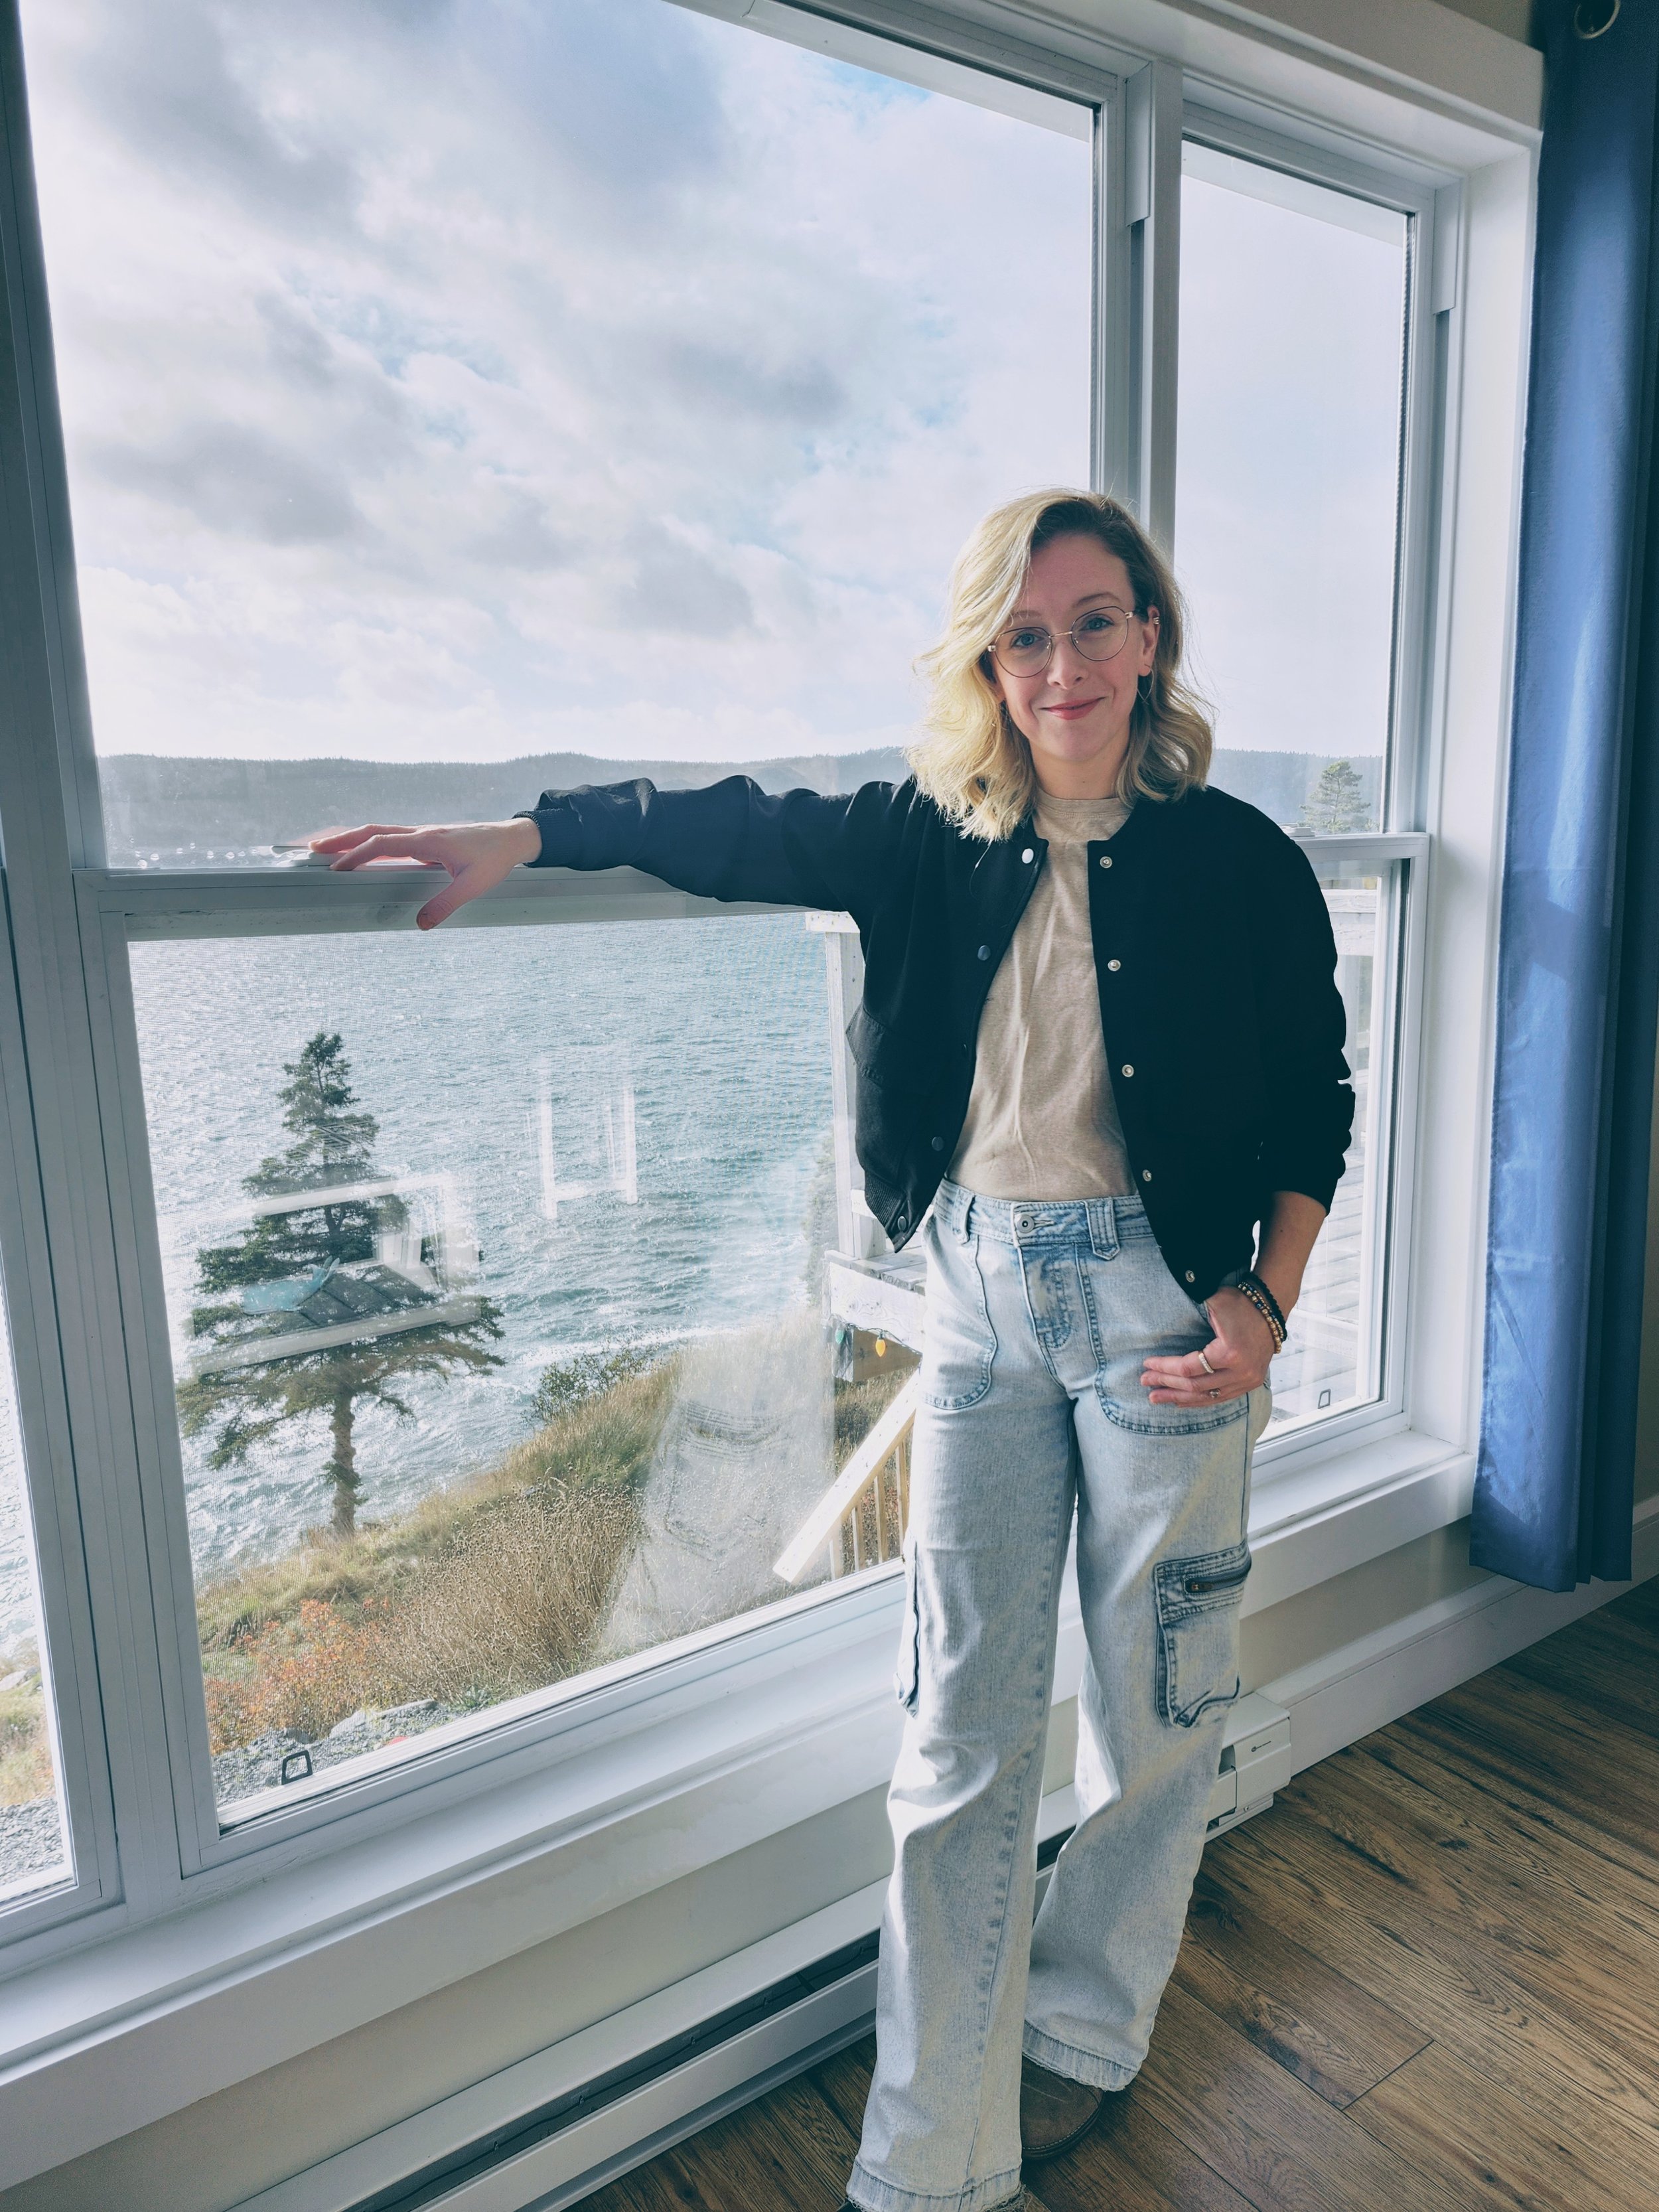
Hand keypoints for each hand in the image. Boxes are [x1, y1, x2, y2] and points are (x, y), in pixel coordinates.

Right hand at [307, 819, 541, 929]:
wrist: (512, 839)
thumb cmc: (494, 860)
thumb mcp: (473, 886)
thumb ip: (446, 904)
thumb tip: (419, 925)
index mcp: (427, 841)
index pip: (381, 844)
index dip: (356, 856)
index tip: (335, 869)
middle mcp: (420, 833)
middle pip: (371, 831)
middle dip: (340, 840)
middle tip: (312, 850)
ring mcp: (422, 833)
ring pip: (379, 830)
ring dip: (351, 838)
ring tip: (325, 849)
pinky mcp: (426, 839)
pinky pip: (390, 837)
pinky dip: (368, 841)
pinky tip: (361, 852)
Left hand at [1141, 1287, 1276, 1407]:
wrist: (1270, 1310)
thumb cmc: (1241, 1303)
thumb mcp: (1214, 1300)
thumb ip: (1191, 1306)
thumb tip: (1163, 1312)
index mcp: (1229, 1353)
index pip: (1189, 1368)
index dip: (1165, 1368)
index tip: (1147, 1364)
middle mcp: (1240, 1372)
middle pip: (1195, 1385)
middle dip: (1167, 1384)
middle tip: (1145, 1382)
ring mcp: (1247, 1381)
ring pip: (1206, 1396)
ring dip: (1179, 1397)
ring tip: (1156, 1397)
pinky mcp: (1249, 1384)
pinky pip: (1219, 1398)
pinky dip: (1198, 1400)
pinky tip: (1180, 1401)